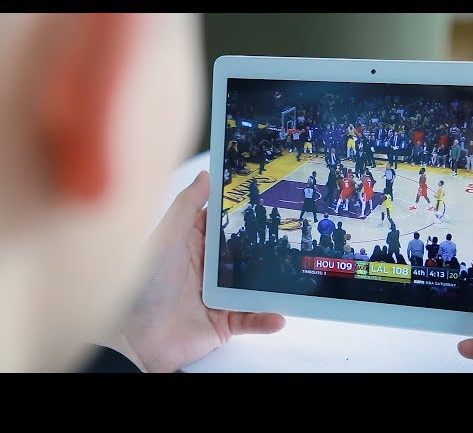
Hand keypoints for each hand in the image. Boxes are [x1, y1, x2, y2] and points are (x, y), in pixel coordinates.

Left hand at [114, 171, 284, 371]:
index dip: (245, 211)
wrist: (133, 340)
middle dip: (269, 246)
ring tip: (296, 277)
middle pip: (247, 254)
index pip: (226, 224)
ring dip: (273, 285)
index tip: (271, 196)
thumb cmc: (143, 286)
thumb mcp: (167, 238)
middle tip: (296, 233)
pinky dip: (265, 319)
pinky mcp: (225, 323)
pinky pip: (251, 320)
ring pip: (254, 287)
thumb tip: (206, 175)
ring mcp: (220, 296)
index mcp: (196, 246)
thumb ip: (187, 206)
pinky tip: (279, 315)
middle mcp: (210, 270)